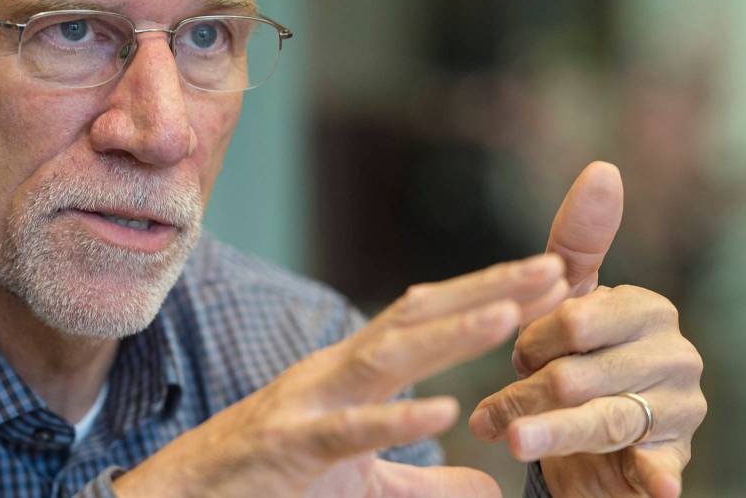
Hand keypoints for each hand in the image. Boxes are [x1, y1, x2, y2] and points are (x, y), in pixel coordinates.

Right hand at [115, 254, 570, 497]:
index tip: (549, 276)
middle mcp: (336, 370)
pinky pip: (350, 431)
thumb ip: (425, 480)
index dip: (486, 294)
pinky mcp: (294, 446)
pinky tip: (444, 410)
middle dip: (486, 293)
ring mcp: (313, 402)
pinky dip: (395, 419)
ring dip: (449, 336)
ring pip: (387, 357)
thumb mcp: (362, 480)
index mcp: (353, 370)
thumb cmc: (275, 479)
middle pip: (418, 317)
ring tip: (510, 318)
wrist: (190, 493)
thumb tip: (489, 488)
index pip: (427, 317)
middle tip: (555, 270)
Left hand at [469, 162, 705, 496]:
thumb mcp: (571, 294)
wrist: (594, 425)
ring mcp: (679, 411)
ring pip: (600, 420)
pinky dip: (652, 476)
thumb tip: (605, 167)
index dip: (533, 338)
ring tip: (512, 439)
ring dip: (550, 434)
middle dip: (525, 392)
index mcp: (647, 309)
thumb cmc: (578, 350)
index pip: (575, 318)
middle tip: (490, 412)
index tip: (516, 351)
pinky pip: (660, 467)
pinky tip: (648, 485)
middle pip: (578, 374)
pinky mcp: (671, 459)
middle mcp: (674, 356)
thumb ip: (580, 237)